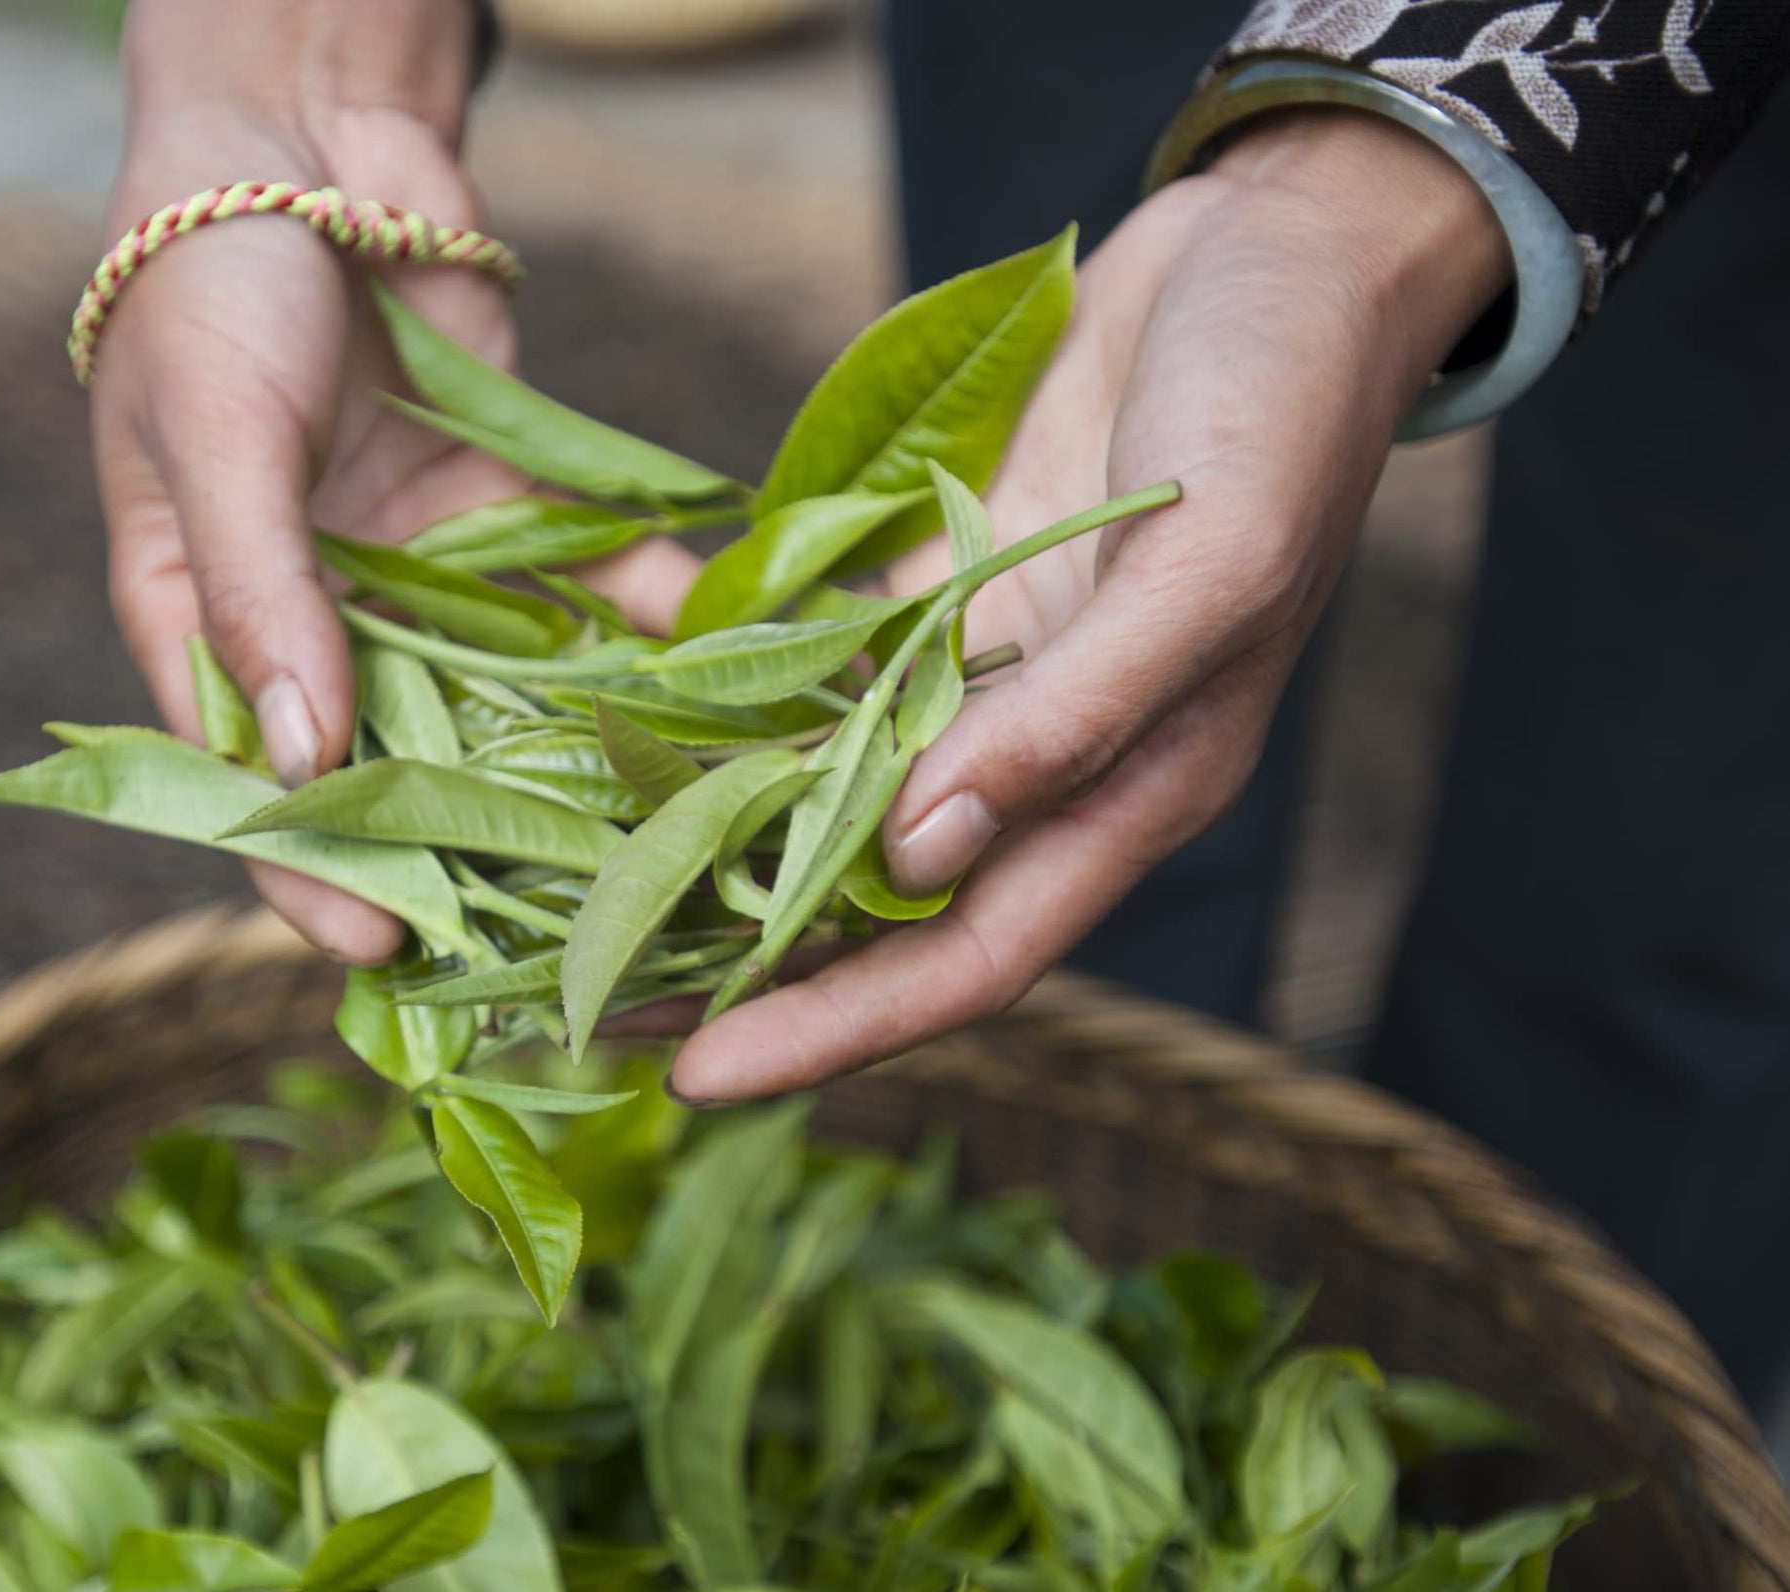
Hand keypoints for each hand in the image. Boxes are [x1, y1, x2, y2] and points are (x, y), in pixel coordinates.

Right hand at [94, 0, 688, 961]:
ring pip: (528, 708)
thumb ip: (253, 595)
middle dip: (492, 858)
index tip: (385, 952)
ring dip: (606, 769)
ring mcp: (438, 589)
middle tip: (579, 937)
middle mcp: (337, 636)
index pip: (266, 793)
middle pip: (414, 776)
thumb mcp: (212, 441)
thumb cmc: (214, 291)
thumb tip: (303, 756)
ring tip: (693, 841)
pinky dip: (676, 633)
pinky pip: (606, 596)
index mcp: (221, 637)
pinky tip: (763, 682)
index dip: (320, 877)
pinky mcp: (525, 529)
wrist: (311, 150)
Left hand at [670, 108, 1510, 1101]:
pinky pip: (813, 668)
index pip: (968, 959)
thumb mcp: (1209, 568)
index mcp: (1127, 794)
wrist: (1279, 250)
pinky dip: (726, 687)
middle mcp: (1039, 764)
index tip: (702, 1076)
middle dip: (741, 968)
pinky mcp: (936, 600)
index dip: (840, 1026)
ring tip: (573, 880)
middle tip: (593, 1010)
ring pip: (826, 796)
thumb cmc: (1283, 409)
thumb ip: (1075, 717)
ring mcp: (978, 683)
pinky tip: (622, 696)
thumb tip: (921, 852)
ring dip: (711, 841)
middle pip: (875, 908)